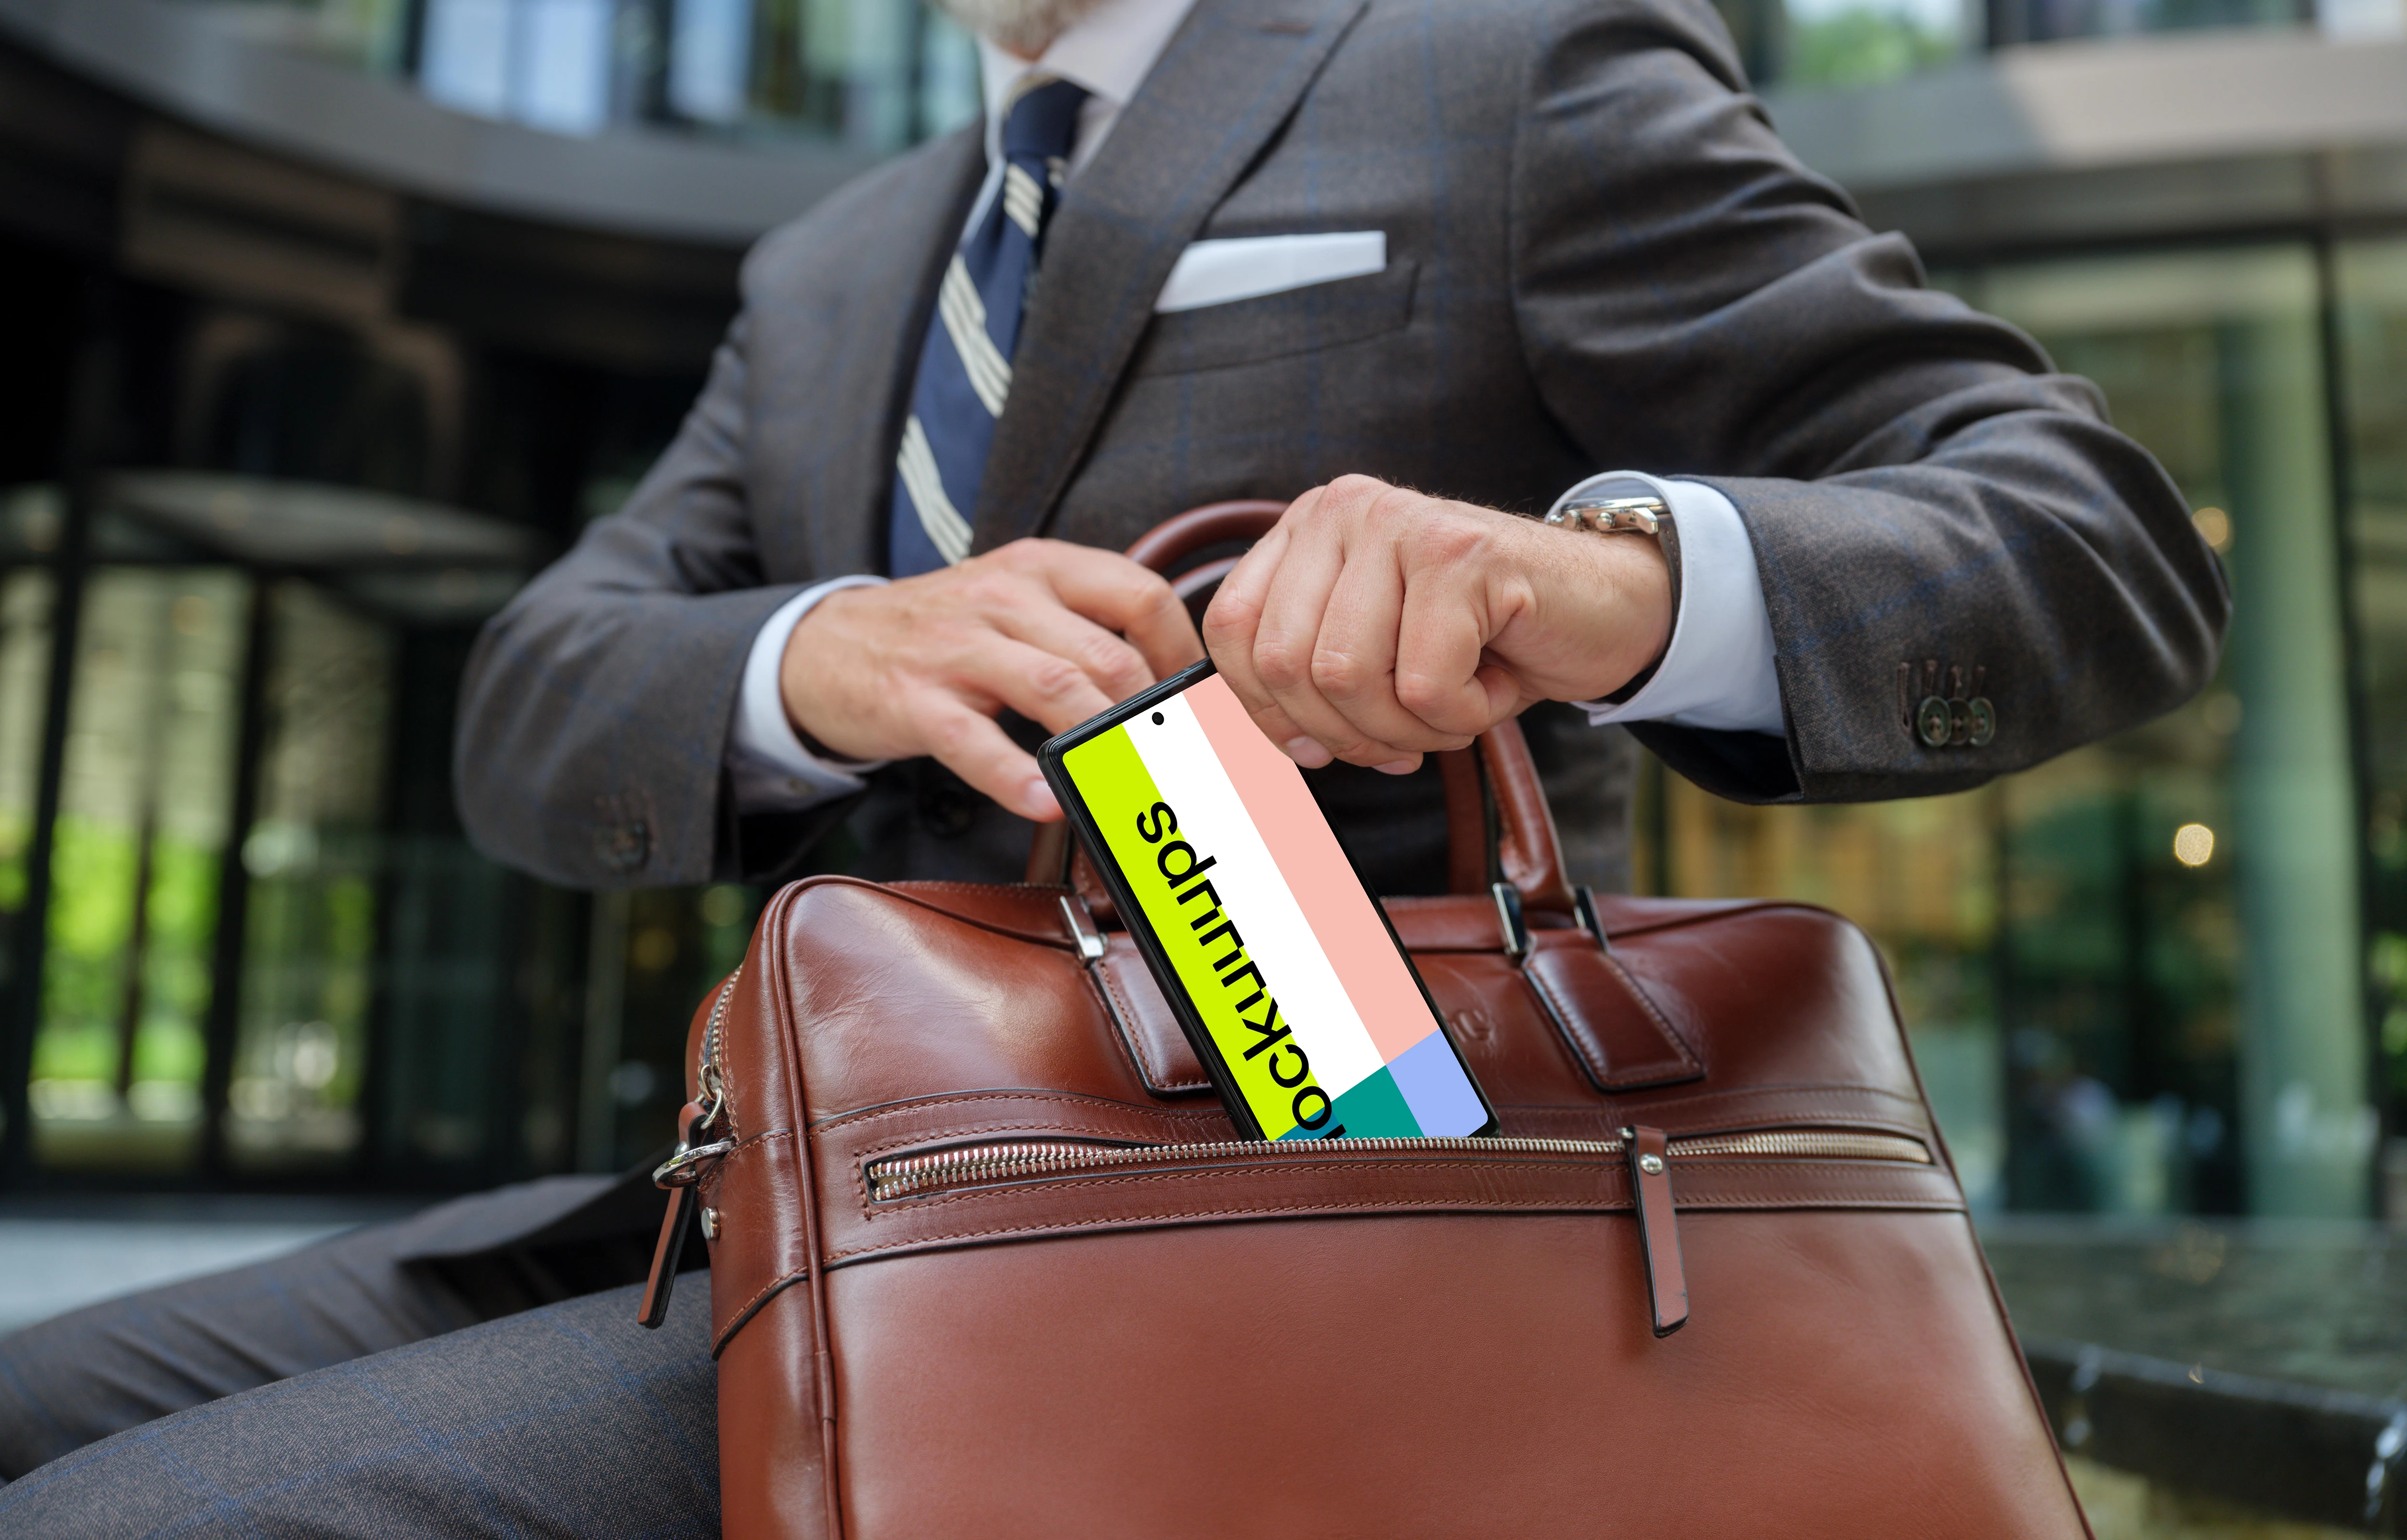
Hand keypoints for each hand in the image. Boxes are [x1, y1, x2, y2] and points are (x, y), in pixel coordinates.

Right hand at [781, 539, 1202, 820]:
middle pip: (1110, 655)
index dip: (1185, 654)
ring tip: (1142, 787)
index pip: (1142, 594)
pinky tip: (1049, 802)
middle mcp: (1005, 597)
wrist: (826, 644)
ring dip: (1107, 745)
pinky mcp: (915, 700)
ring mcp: (957, 648)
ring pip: (1057, 690)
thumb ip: (1087, 626)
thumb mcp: (1016, 601)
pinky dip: (1018, 778)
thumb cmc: (944, 632)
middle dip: (1158, 719)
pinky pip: (975, 743)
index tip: (1204, 707)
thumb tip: (1176, 684)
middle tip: (1189, 768)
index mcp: (1042, 568)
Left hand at [1202, 475, 1671, 774]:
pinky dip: (1463, 716)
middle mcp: (1344, 509)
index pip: (1233, 632)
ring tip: (1455, 704)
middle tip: (1408, 736)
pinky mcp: (1461, 553)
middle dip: (1347, 731)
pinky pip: (1425, 684)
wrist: (1607, 610)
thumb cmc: (1486, 642)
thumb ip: (1311, 684)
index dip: (1268, 712)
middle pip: (1287, 664)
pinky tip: (1494, 682)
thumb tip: (1283, 751)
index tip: (1320, 747)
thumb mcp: (1378, 658)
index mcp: (1308, 529)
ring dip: (1408, 726)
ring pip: (1347, 677)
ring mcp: (1401, 523)